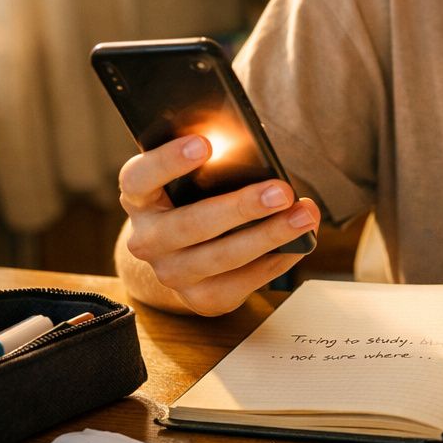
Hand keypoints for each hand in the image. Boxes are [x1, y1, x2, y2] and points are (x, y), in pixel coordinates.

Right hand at [118, 135, 319, 315]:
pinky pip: (240, 283)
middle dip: (241, 208)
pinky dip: (274, 262)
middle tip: (281, 191)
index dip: (168, 161)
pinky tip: (298, 245)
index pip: (139, 178)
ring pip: (220, 258)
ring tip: (303, 216)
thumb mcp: (195, 175)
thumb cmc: (197, 197)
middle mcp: (146, 239)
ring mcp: (170, 273)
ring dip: (268, 236)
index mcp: (139, 197)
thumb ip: (215, 161)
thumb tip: (255, 153)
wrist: (184, 252)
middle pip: (190, 225)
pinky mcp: (200, 299)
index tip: (204, 143)